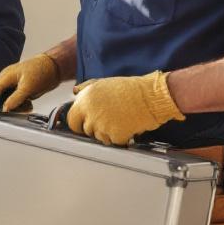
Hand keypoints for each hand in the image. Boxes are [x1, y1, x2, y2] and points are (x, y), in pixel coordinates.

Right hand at [0, 53, 61, 114]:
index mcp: (6, 75)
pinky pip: (14, 101)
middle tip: (2, 117)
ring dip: (14, 107)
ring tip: (26, 106)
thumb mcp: (29, 86)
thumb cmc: (41, 71)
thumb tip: (5, 109)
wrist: (54, 67)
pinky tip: (29, 104)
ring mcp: (12, 86)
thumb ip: (16, 98)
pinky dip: (21, 106)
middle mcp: (7, 81)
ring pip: (5, 100)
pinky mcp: (19, 91)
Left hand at [66, 71, 184, 145]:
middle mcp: (90, 112)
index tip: (84, 124)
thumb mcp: (103, 83)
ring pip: (100, 138)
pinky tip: (128, 126)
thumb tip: (75, 92)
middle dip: (95, 129)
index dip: (79, 123)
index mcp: (85, 99)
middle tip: (108, 122)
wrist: (151, 96)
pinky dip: (121, 137)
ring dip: (108, 133)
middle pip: (86, 130)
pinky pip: (114, 142)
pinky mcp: (115, 135)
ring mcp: (102, 125)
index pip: (72, 119)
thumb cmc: (130, 89)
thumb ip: (86, 88)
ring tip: (121, 120)